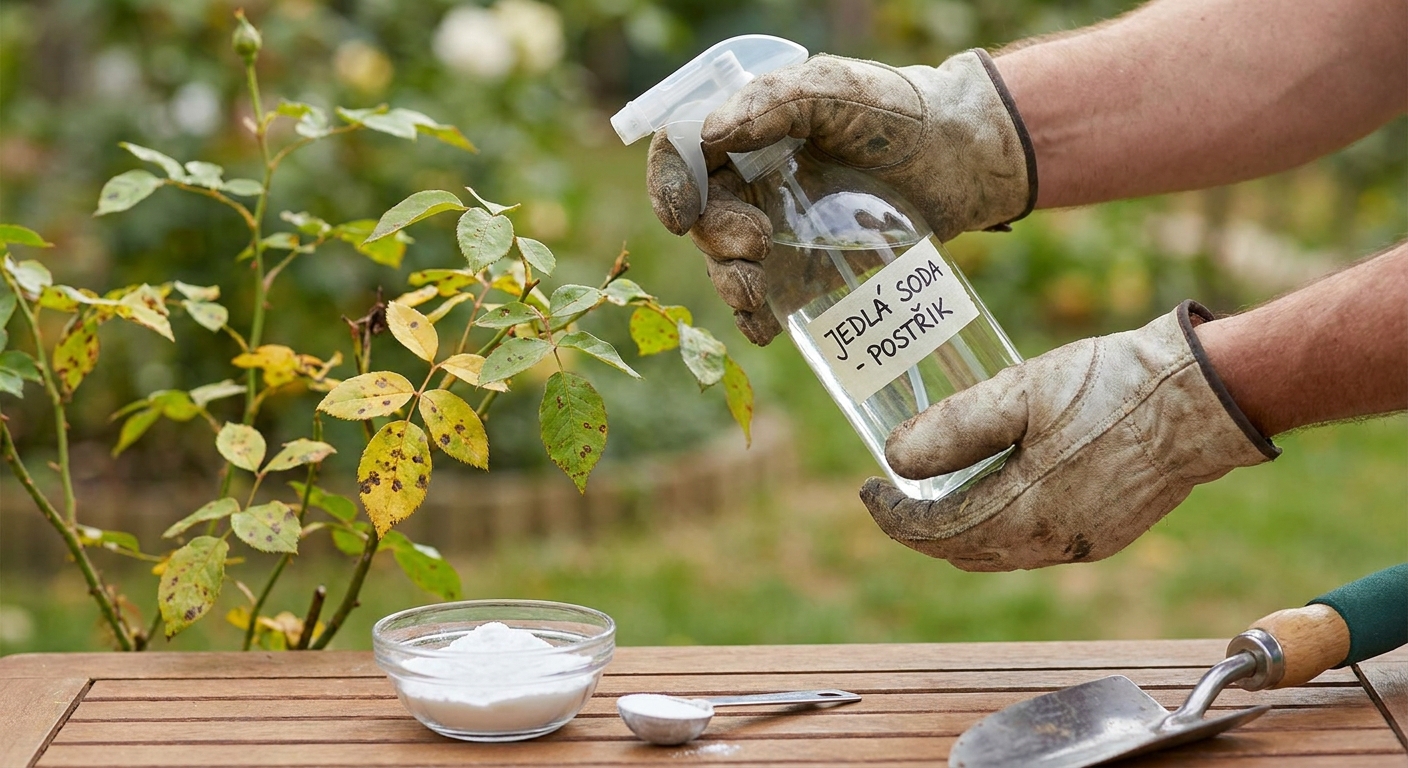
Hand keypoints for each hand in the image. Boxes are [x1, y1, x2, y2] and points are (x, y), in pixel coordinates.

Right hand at [646, 50, 1035, 345]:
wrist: (963, 158)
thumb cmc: (900, 111)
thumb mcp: (839, 90)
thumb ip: (778, 100)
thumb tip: (711, 134)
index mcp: (748, 134)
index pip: (685, 155)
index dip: (669, 183)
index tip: (680, 213)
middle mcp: (753, 185)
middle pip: (702, 218)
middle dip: (714, 238)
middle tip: (755, 242)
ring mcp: (777, 234)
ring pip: (727, 266)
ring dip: (728, 283)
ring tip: (753, 293)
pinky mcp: (806, 274)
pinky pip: (765, 305)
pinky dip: (756, 320)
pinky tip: (764, 328)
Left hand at [859, 301, 1279, 571]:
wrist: (1200, 397)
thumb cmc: (1111, 386)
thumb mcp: (1019, 392)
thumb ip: (953, 428)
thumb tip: (895, 459)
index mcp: (1025, 513)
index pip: (935, 534)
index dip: (892, 516)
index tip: (868, 488)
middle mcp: (1053, 543)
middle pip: (964, 552)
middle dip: (921, 528)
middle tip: (895, 494)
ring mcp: (1084, 544)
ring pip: (1000, 553)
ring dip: (962, 531)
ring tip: (938, 492)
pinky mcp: (1108, 534)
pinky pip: (1036, 544)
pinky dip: (1002, 528)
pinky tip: (998, 493)